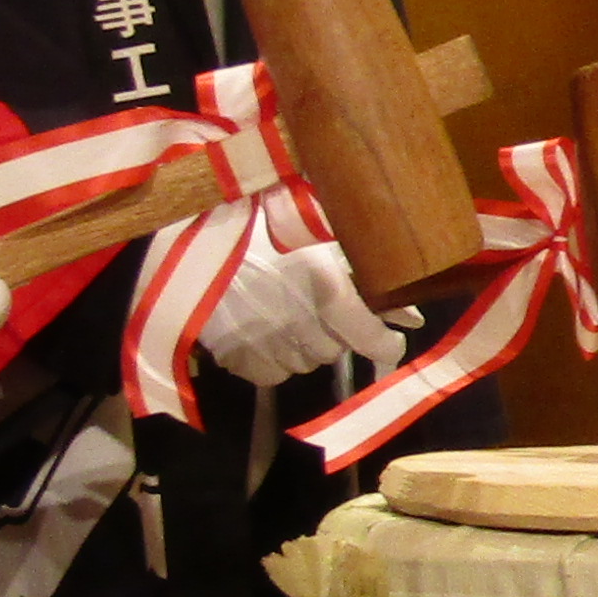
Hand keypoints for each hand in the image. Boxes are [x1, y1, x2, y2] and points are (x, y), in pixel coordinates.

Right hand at [169, 222, 409, 389]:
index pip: (372, 340)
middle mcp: (300, 324)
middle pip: (336, 351)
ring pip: (304, 363)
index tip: (389, 339)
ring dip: (304, 344)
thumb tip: (410, 314)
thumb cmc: (259, 223)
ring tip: (286, 311)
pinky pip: (271, 373)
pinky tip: (261, 328)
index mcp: (325, 289)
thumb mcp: (314, 237)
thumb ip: (362, 275)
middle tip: (320, 306)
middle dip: (336, 333)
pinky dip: (272, 358)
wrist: (187, 234)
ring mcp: (266, 344)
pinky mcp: (235, 357)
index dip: (386, 344)